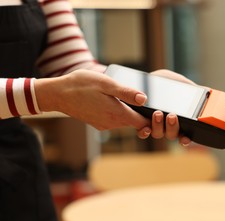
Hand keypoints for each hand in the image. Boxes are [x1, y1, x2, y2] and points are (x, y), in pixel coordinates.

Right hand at [35, 69, 191, 144]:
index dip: (153, 118)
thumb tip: (145, 99)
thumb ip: (126, 92)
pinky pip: (114, 120)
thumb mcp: (106, 83)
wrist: (57, 94)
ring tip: (135, 99)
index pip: (143, 123)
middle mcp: (112, 124)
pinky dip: (119, 113)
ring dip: (131, 113)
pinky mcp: (98, 123)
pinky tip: (118, 101)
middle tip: (151, 103)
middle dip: (144, 116)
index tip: (160, 110)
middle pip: (135, 124)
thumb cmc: (81, 85)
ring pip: (125, 122)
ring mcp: (104, 125)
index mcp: (117, 114)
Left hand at [143, 69, 194, 145]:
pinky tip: (145, 127)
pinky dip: (144, 132)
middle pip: (172, 135)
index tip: (186, 138)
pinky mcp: (140, 122)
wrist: (146, 78)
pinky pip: (142, 133)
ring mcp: (154, 124)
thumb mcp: (179, 82)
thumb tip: (206, 91)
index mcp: (180, 119)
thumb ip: (191, 88)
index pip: (185, 134)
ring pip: (158, 134)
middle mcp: (167, 125)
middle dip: (173, 127)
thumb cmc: (165, 82)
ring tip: (158, 113)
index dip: (186, 139)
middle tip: (172, 116)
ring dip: (159, 126)